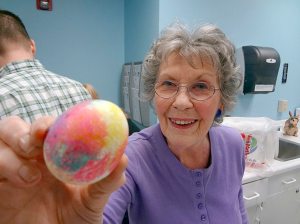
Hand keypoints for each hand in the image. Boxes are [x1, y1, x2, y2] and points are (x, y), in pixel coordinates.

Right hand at [0, 116, 127, 223]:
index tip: (49, 126)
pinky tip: (19, 183)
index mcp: (54, 153)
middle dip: (20, 130)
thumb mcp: (94, 201)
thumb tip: (123, 159)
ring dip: (9, 153)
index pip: (47, 127)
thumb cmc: (76, 220)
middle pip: (15, 128)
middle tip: (33, 141)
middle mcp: (30, 157)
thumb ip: (107, 181)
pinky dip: (0, 165)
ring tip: (31, 176)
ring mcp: (10, 170)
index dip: (46, 121)